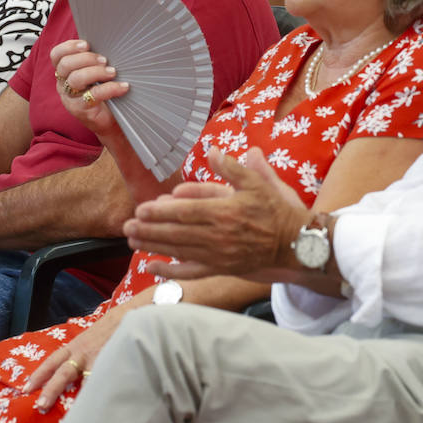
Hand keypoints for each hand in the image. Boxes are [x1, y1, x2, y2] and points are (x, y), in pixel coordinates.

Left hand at [22, 301, 136, 410]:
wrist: (131, 315)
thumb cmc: (108, 330)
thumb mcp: (89, 338)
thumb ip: (79, 354)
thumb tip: (66, 371)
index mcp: (76, 346)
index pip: (53, 361)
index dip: (39, 374)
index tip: (25, 389)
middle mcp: (84, 352)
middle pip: (64, 372)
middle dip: (51, 390)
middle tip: (40, 406)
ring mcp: (100, 357)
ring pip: (85, 380)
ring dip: (77, 398)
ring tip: (72, 416)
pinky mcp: (115, 361)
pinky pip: (106, 380)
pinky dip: (102, 394)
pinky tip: (100, 409)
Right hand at [50, 39, 126, 136]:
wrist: (109, 121)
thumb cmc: (103, 92)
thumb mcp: (96, 73)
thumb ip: (94, 60)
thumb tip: (108, 41)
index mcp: (64, 72)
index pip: (56, 55)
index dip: (68, 47)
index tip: (86, 44)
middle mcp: (63, 84)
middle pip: (66, 65)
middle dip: (86, 58)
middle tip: (104, 60)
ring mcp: (69, 98)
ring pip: (76, 79)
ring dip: (97, 72)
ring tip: (113, 72)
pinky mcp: (80, 110)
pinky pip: (93, 95)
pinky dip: (110, 88)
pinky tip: (122, 87)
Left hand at [125, 147, 308, 280]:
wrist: (296, 242)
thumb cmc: (276, 209)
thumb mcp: (257, 182)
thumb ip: (232, 167)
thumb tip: (212, 150)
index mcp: (225, 212)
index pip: (185, 212)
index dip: (161, 212)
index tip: (141, 209)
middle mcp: (218, 236)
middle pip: (176, 233)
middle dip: (149, 230)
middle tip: (126, 226)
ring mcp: (218, 255)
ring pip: (179, 251)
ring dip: (154, 246)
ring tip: (132, 241)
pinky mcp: (221, 268)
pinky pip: (191, 272)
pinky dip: (169, 271)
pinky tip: (150, 268)